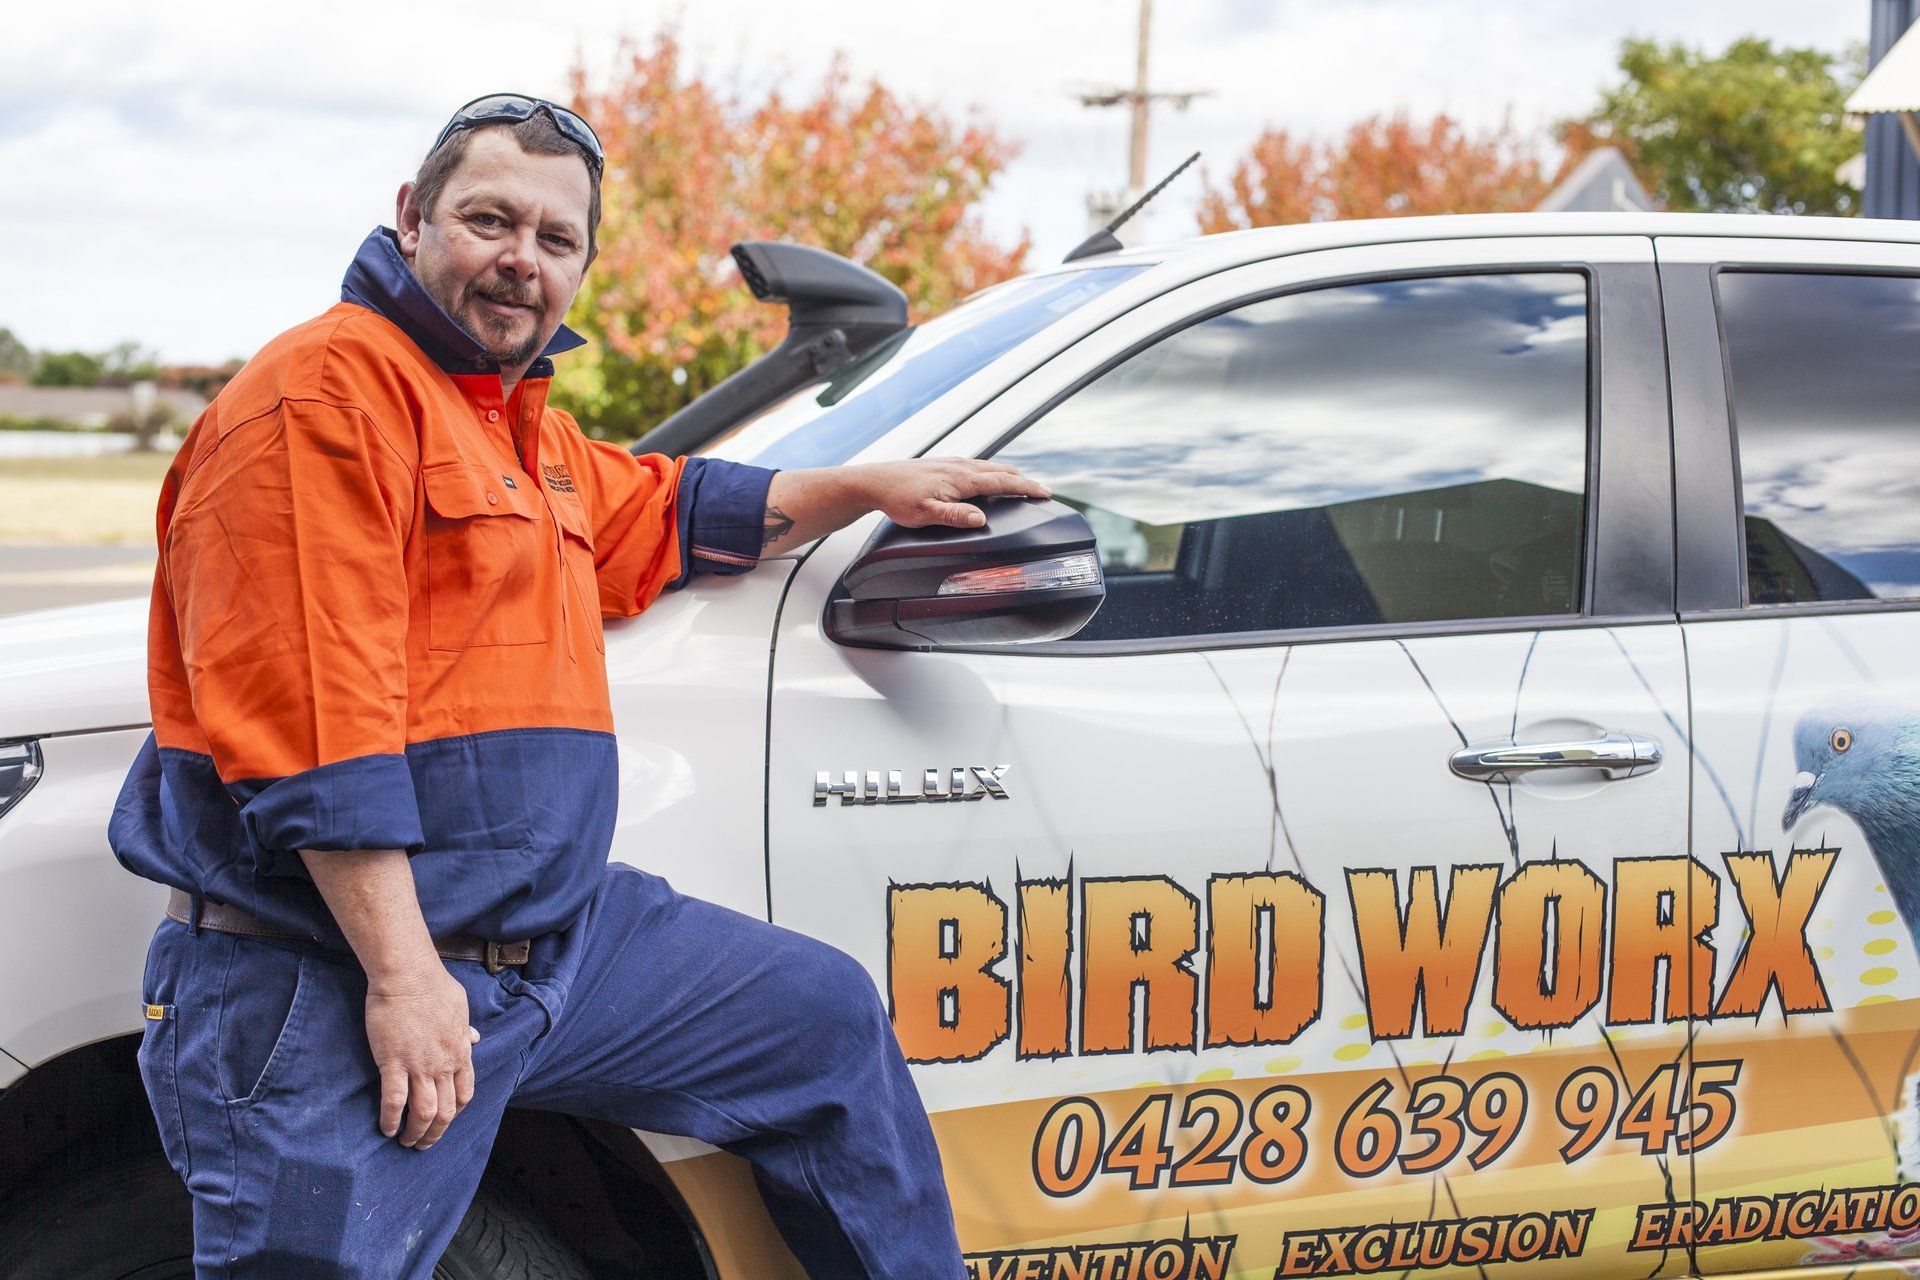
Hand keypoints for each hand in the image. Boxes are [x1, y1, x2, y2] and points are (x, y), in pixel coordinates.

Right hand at [364, 962, 479, 1149]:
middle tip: (423, 1144)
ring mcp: (419, 1065)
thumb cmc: (433, 986)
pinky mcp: (392, 1063)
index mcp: (459, 1052)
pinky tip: (386, 1128)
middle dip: (435, 1133)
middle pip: (445, 1111)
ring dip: (415, 1133)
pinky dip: (390, 1119)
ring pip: (422, 1113)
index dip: (454, 1112)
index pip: (464, 1093)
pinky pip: (393, 1101)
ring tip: (405, 1141)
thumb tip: (474, 1039)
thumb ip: (465, 1028)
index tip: (444, 1119)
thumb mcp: (460, 1007)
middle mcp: (443, 1064)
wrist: (408, 975)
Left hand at [864, 458, 1050, 529]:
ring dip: (1008, 474)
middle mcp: (960, 466)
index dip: (1027, 488)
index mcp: (961, 479)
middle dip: (1023, 481)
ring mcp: (952, 463)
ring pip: (989, 466)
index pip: (1003, 482)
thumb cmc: (898, 500)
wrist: (875, 481)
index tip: (1046, 493)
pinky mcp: (943, 464)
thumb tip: (981, 519)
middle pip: (1001, 471)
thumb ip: (954, 517)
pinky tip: (986, 477)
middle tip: (1041, 491)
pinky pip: (976, 465)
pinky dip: (991, 472)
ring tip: (1020, 483)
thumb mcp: (925, 514)